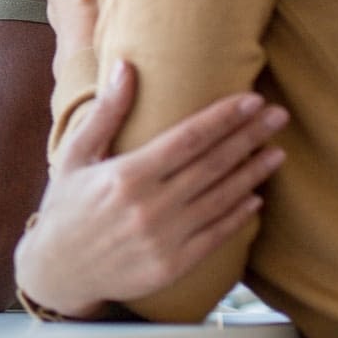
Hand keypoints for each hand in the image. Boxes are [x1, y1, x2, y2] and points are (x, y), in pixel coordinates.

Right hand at [14, 61, 287, 318]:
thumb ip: (106, 112)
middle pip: (213, 164)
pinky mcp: (173, 265)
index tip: (252, 100)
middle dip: (249, 136)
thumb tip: (125, 66)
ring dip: (253, 174)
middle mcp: (150, 206)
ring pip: (221, 199)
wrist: (58, 270)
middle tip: (279, 116)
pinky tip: (256, 198)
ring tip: (277, 152)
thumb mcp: (75, 155)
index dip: (224, 117)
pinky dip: (239, 216)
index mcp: (127, 174)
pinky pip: (216, 236)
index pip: (188, 138)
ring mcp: (165, 238)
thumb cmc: (65, 206)